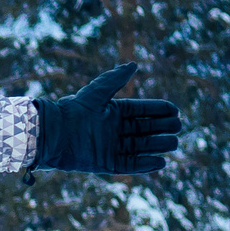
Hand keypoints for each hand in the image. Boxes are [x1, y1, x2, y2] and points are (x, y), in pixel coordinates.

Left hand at [30, 63, 181, 175]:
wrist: (52, 134)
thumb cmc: (71, 111)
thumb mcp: (95, 93)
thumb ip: (114, 80)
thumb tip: (133, 64)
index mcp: (113, 112)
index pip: (142, 111)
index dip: (159, 110)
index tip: (175, 111)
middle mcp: (114, 129)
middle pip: (145, 129)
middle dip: (163, 128)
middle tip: (178, 127)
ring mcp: (110, 147)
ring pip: (140, 147)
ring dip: (158, 146)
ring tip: (173, 144)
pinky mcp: (105, 163)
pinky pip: (129, 165)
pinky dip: (144, 165)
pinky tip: (160, 163)